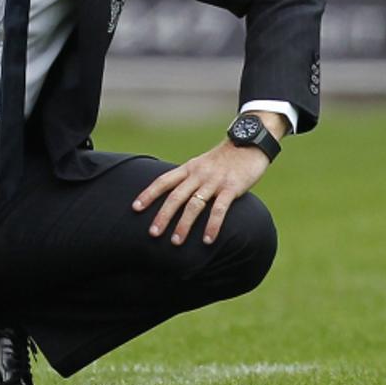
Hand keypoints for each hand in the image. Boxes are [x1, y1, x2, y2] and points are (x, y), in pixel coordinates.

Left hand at [133, 113, 285, 244]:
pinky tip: (208, 240)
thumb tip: (174, 199)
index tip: (135, 208)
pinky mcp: (232, 187)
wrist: (250, 142)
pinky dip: (212, 226)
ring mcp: (215, 181)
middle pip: (175, 196)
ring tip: (175, 242)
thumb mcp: (202, 164)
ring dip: (184, 224)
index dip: (148, 194)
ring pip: (194, 205)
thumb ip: (189, 178)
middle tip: (152, 233)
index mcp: (189, 168)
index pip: (163, 181)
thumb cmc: (225, 158)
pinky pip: (220, 209)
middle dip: (162, 215)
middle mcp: (198, 174)